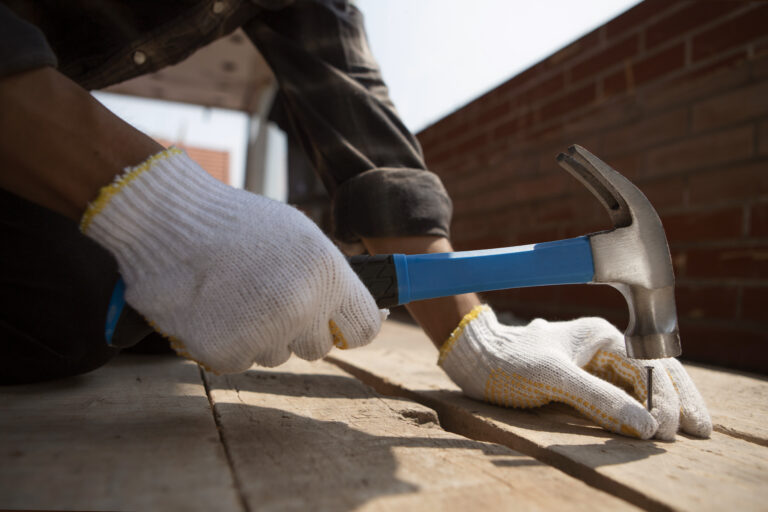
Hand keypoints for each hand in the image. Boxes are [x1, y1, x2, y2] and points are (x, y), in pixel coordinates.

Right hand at [81, 148, 384, 372]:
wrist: (169, 222)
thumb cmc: (235, 225)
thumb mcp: (300, 237)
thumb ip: (330, 279)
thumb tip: (373, 312)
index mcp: (328, 274)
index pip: (365, 328)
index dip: (348, 327)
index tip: (336, 326)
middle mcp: (303, 308)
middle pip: (318, 348)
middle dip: (298, 330)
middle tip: (267, 297)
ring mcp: (264, 334)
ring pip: (277, 356)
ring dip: (260, 336)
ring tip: (233, 295)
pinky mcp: (226, 354)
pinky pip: (241, 361)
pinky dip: (227, 343)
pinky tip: (212, 310)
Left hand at [439, 305, 711, 439]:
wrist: (474, 358)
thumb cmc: (508, 362)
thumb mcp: (552, 380)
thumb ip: (598, 400)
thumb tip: (646, 426)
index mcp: (601, 336)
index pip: (649, 367)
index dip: (664, 399)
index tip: (668, 430)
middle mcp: (603, 346)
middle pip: (655, 371)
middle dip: (679, 399)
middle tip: (700, 430)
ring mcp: (594, 361)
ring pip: (641, 382)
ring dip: (664, 405)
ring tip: (687, 430)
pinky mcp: (584, 377)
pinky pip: (622, 392)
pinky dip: (641, 408)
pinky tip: (654, 424)